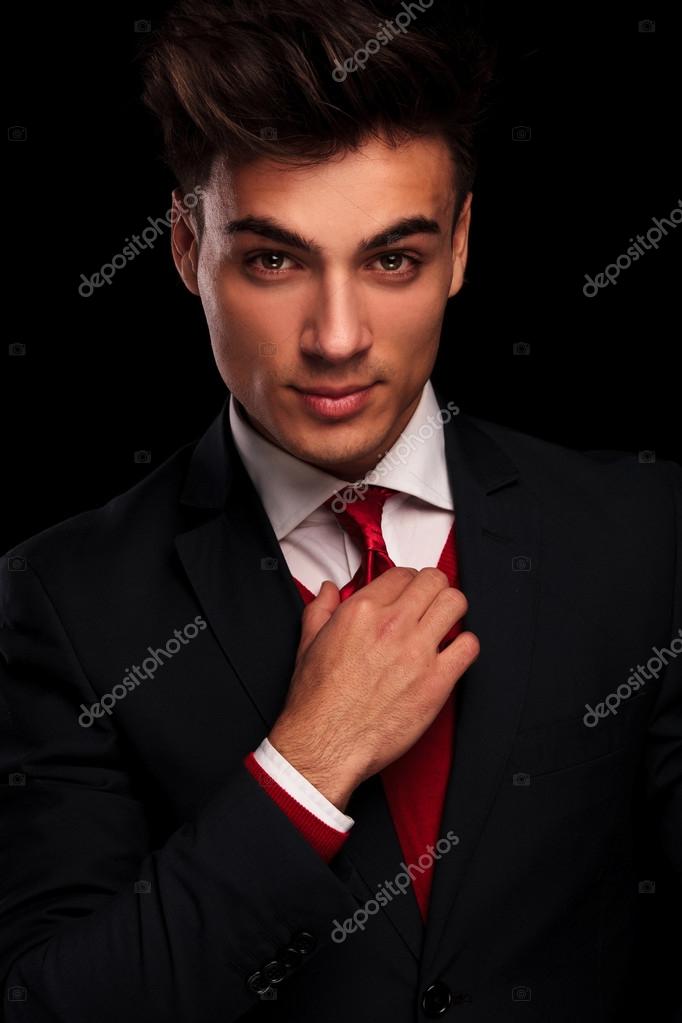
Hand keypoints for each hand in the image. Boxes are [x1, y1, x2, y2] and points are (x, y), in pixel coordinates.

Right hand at [268, 567, 478, 810]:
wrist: (326, 743)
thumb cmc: (317, 701)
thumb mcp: (308, 644)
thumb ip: (321, 609)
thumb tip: (329, 591)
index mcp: (362, 611)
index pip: (402, 573)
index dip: (408, 581)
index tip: (408, 592)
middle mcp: (393, 625)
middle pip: (434, 580)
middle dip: (433, 588)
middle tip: (429, 602)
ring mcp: (418, 652)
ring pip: (456, 603)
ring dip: (452, 609)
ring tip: (444, 622)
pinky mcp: (437, 681)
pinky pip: (469, 646)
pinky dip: (465, 646)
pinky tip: (452, 653)